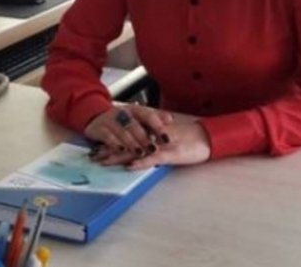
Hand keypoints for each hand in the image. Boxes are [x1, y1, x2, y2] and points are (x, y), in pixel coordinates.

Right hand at [84, 104, 172, 157]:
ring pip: (122, 131)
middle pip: (135, 125)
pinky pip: (107, 136)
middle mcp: (123, 113)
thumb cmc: (121, 119)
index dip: (158, 126)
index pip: (148, 115)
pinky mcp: (99, 128)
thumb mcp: (137, 116)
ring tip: (140, 152)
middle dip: (145, 138)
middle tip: (153, 149)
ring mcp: (110, 120)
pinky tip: (121, 149)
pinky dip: (115, 143)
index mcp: (134, 109)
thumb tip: (170, 119)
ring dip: (132, 142)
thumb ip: (153, 118)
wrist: (94, 115)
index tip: (166, 138)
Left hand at [90, 118, 211, 169]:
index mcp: (152, 135)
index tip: (99, 148)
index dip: (114, 143)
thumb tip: (142, 153)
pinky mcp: (170, 153)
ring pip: (136, 150)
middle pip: (128, 144)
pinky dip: (141, 162)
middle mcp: (153, 138)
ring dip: (119, 156)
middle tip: (93, 156)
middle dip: (110, 150)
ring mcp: (161, 145)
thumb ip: (156, 146)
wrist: (207, 138)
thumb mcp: (170, 144)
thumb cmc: (190, 140)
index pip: (130, 139)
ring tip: (103, 161)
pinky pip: (153, 158)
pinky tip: (129, 166)